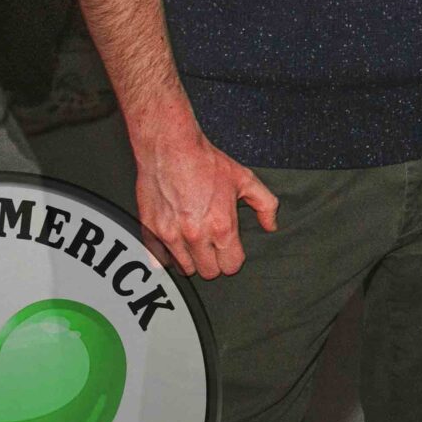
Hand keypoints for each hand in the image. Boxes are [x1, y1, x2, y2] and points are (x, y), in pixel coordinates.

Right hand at [130, 118, 278, 279]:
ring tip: (196, 243)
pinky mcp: (150, 231)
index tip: (231, 250)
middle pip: (208, 272)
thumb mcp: (245, 179)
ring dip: (192, 260)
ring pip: (185, 269)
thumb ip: (265, 205)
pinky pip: (160, 259)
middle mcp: (195, 235)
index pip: (231, 266)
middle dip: (214, 262)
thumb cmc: (206, 163)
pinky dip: (169, 255)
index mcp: (221, 226)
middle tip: (213, 247)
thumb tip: (271, 225)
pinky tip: (177, 241)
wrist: (170, 149)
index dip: (233, 259)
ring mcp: (170, 235)